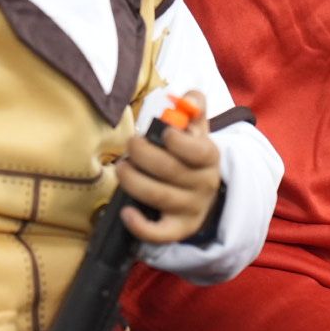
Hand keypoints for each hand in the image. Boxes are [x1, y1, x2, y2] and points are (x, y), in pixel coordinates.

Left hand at [115, 90, 221, 244]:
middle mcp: (203, 185)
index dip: (179, 142)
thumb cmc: (191, 155)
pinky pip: (160, 234)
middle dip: (143, 154)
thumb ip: (193, 108)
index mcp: (209, 157)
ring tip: (120, 167)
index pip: (199, 151)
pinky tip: (125, 211)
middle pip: (171, 171)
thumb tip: (189, 97)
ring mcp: (191, 209)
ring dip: (134, 180)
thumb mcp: (196, 130)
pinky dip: (140, 225)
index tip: (163, 132)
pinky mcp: (178, 229)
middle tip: (130, 144)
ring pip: (159, 196)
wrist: (204, 195)